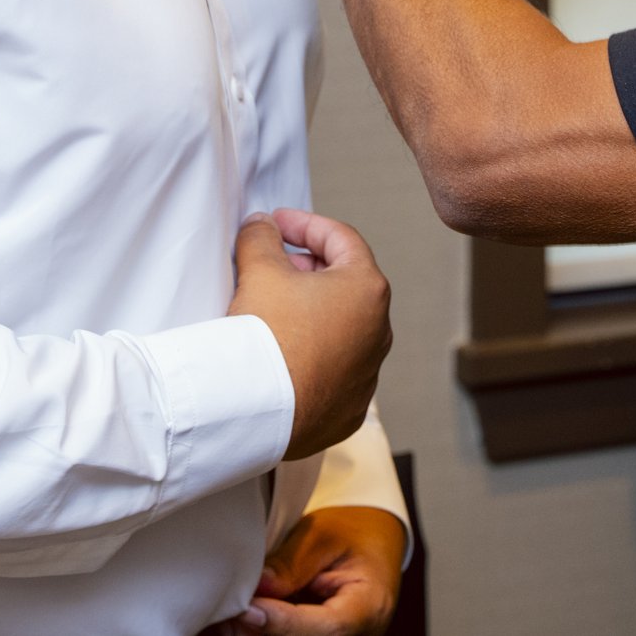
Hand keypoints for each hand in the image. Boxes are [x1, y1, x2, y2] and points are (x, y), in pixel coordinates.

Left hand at [216, 505, 405, 634]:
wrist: (370, 547)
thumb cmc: (351, 537)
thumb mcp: (323, 535)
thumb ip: (290, 564)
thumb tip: (256, 590)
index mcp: (369, 608)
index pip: (329, 628)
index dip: (284, 624)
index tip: (247, 609)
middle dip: (260, 632)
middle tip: (224, 612)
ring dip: (254, 634)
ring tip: (222, 617)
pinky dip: (258, 633)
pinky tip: (233, 623)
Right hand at [229, 210, 391, 461]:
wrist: (256, 410)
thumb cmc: (266, 337)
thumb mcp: (259, 270)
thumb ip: (262, 237)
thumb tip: (263, 226)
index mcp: (368, 289)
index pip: (341, 239)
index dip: (305, 225)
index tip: (278, 224)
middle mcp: (379, 331)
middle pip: (345, 284)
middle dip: (308, 268)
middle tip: (273, 264)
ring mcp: (368, 374)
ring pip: (341, 329)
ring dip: (312, 313)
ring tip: (274, 309)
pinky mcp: (350, 409)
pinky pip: (334, 371)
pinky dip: (313, 355)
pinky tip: (282, 353)